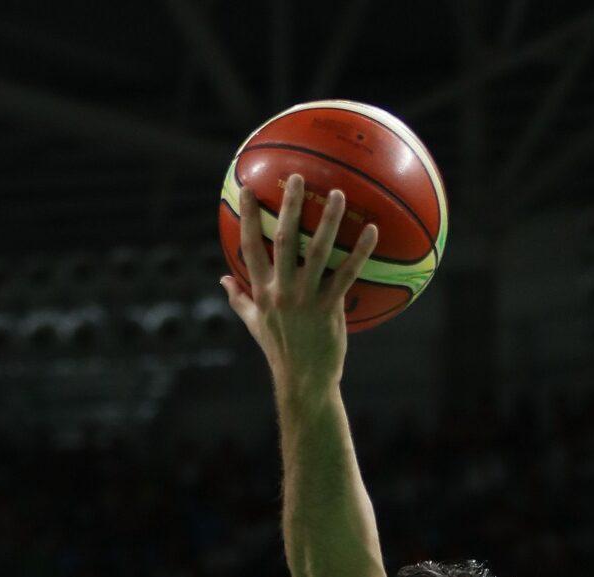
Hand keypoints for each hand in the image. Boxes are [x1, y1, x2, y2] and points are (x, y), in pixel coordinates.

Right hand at [220, 176, 378, 390]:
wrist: (303, 382)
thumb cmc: (279, 351)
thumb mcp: (254, 325)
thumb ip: (239, 299)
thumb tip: (222, 280)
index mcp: (262, 292)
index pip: (251, 247)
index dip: (249, 217)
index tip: (249, 188)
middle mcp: (283, 292)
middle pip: (286, 240)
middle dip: (290, 206)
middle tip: (297, 177)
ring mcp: (307, 299)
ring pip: (318, 252)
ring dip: (329, 220)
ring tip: (337, 194)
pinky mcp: (330, 309)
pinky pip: (346, 274)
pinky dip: (360, 252)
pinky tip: (371, 231)